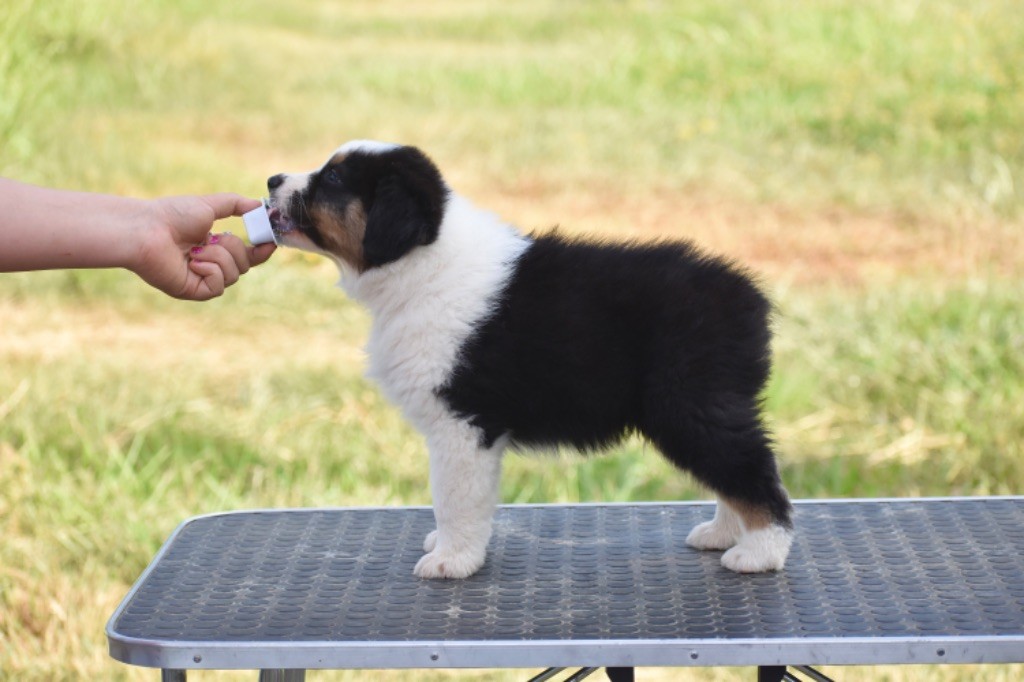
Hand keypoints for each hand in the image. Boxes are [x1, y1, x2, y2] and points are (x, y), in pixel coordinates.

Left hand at [132, 194, 276, 299]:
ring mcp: (201, 279)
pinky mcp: (194, 291)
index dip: (260, 251)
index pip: (246, 255)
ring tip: (194, 250)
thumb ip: (237, 204)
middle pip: (244, 265)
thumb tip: (261, 205)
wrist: (147, 230)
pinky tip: (192, 262)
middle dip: (233, 249)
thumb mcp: (210, 205)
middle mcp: (209, 265)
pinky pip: (219, 286)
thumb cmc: (172, 215)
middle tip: (212, 238)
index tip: (270, 242)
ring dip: (218, 257)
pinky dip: (210, 269)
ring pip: (233, 275)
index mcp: (213, 247)